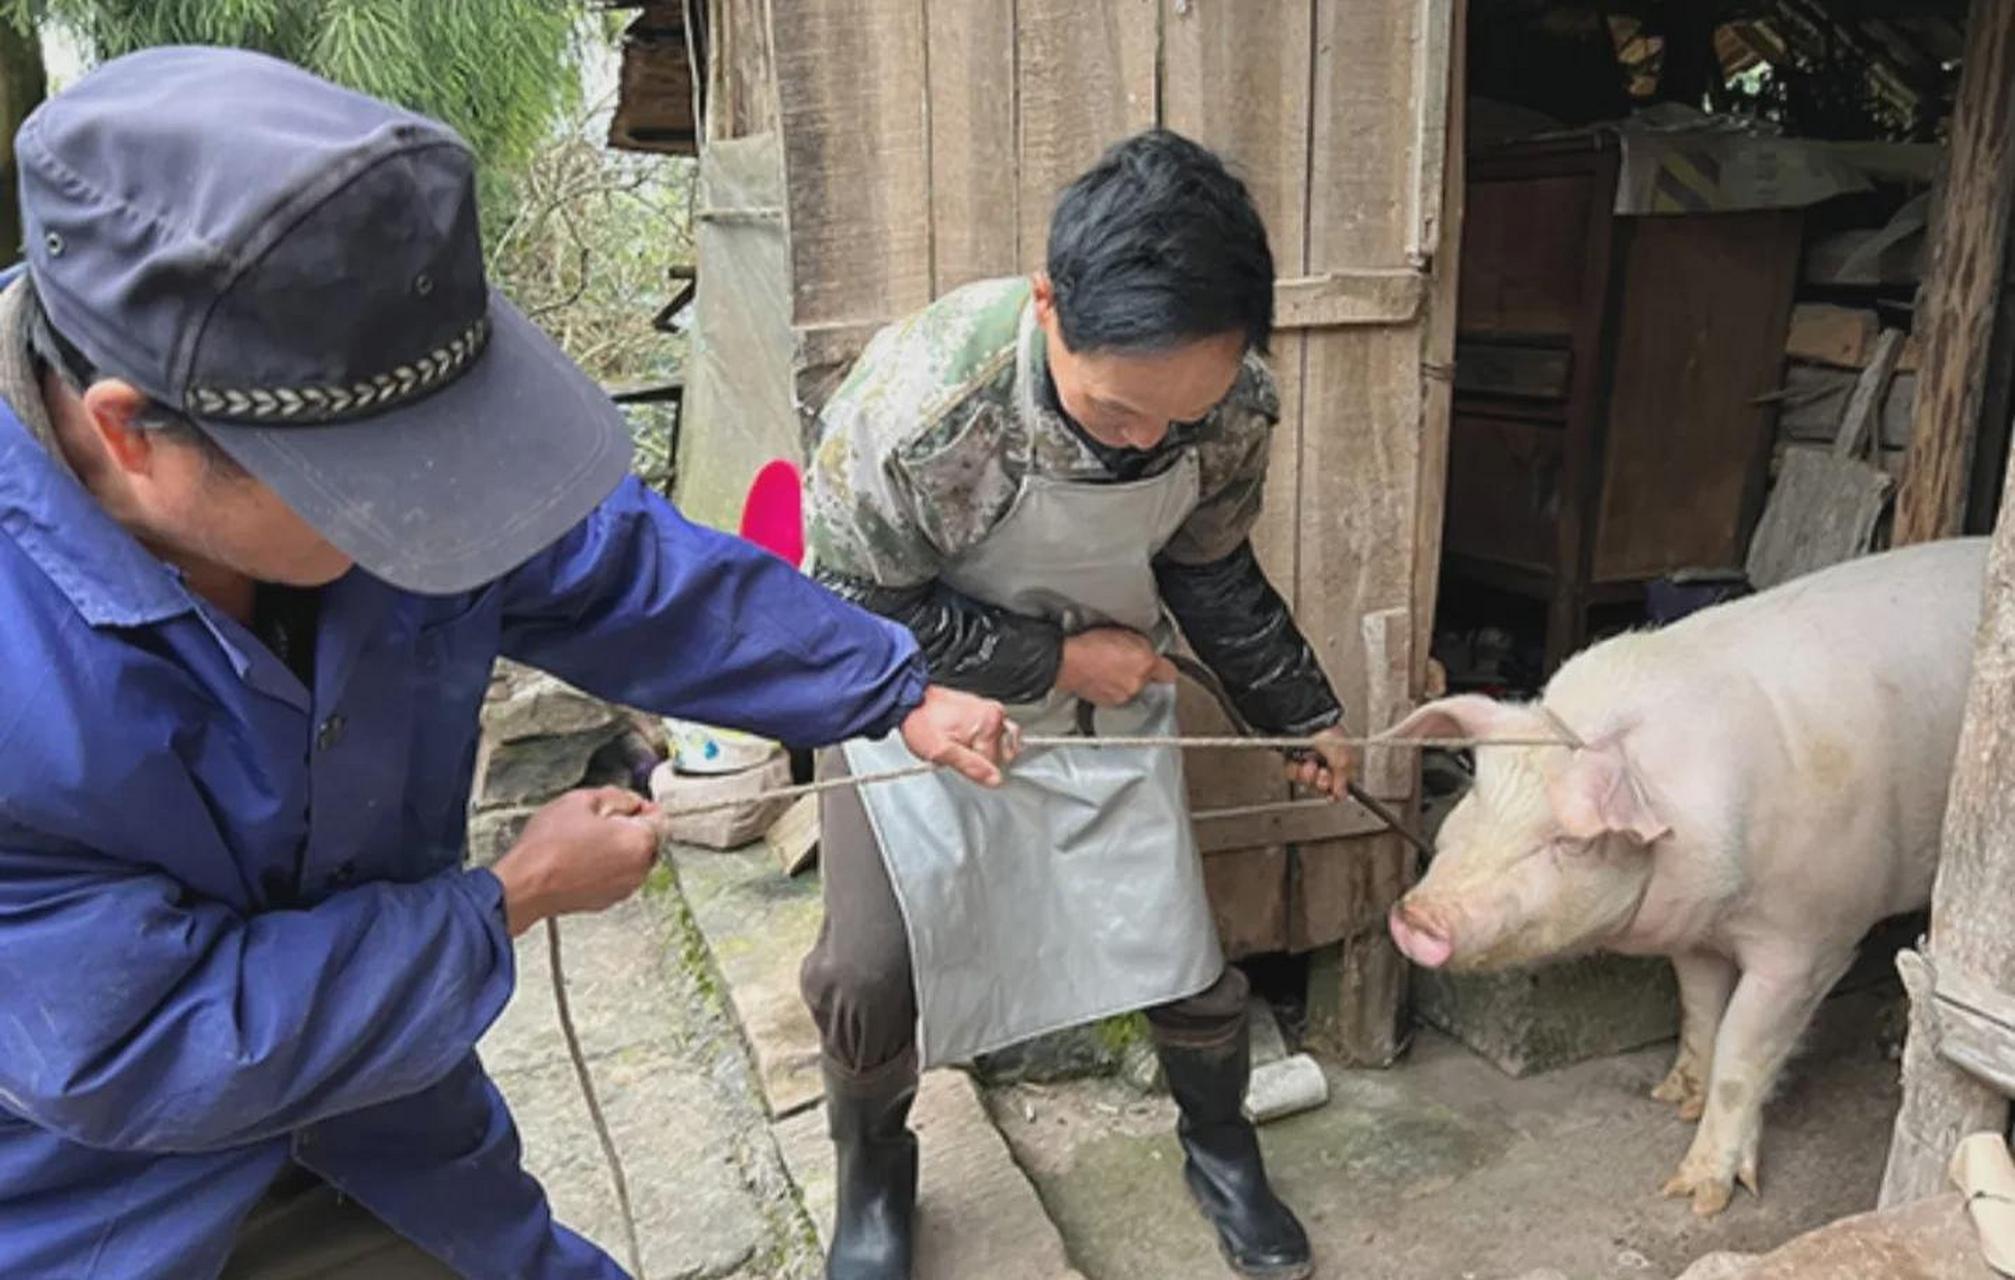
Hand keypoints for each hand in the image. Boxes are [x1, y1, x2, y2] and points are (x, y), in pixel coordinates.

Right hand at [492, 787, 662, 935]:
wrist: (525, 885)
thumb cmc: (549, 846)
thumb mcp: (582, 800)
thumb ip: (617, 796)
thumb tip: (631, 802)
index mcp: (639, 842)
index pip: (660, 817)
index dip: (641, 805)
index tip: (626, 803)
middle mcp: (639, 869)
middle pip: (648, 840)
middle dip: (630, 827)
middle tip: (600, 819)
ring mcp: (624, 888)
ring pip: (632, 859)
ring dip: (618, 848)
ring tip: (585, 840)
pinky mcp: (607, 901)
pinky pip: (616, 876)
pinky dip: (606, 866)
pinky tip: (580, 858)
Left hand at [900, 685, 1018, 786]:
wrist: (909, 703)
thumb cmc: (921, 722)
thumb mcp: (942, 751)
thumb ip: (971, 766)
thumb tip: (994, 779)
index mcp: (990, 722)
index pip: (995, 763)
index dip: (974, 768)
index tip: (958, 763)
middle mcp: (994, 713)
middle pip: (998, 754)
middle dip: (978, 758)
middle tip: (956, 753)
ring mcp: (989, 711)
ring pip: (996, 745)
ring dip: (979, 751)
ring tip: (957, 746)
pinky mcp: (981, 711)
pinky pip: (989, 734)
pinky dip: (977, 742)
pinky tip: (960, 739)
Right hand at [1055, 627, 1176, 706]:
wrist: (1066, 662)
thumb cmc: (1090, 645)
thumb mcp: (1124, 633)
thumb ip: (1143, 646)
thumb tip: (1148, 653)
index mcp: (1146, 663)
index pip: (1170, 673)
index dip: (1164, 668)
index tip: (1160, 666)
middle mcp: (1137, 683)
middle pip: (1148, 681)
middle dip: (1140, 673)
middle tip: (1125, 661)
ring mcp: (1123, 696)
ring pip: (1132, 689)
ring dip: (1125, 681)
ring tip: (1109, 668)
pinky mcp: (1109, 703)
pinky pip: (1118, 695)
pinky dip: (1113, 688)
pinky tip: (1102, 677)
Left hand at [1285, 727, 1354, 800]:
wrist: (1306, 721)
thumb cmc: (1328, 733)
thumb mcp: (1343, 758)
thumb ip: (1344, 779)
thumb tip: (1342, 794)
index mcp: (1341, 762)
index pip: (1339, 785)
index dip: (1336, 791)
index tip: (1333, 794)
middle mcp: (1325, 763)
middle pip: (1322, 786)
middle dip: (1322, 782)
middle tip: (1322, 774)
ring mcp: (1309, 762)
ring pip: (1307, 782)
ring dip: (1308, 775)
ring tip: (1310, 765)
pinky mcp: (1294, 760)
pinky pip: (1293, 774)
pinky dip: (1296, 770)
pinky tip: (1300, 762)